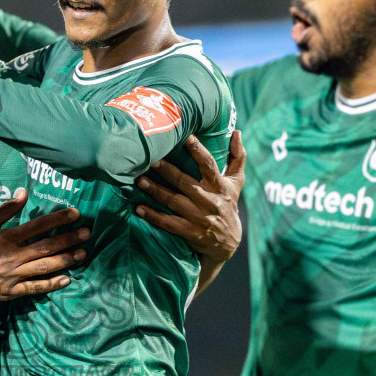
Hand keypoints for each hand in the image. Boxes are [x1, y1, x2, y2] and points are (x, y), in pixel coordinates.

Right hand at [0, 192, 89, 301]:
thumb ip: (6, 209)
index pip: (39, 225)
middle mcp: (13, 255)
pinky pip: (35, 288)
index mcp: (8, 237)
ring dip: (66, 260)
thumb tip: (24, 193)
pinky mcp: (12, 290)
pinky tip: (67, 279)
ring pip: (45, 266)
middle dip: (69, 239)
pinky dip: (52, 284)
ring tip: (83, 253)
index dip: (59, 219)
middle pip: (47, 246)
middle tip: (87, 233)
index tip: (75, 214)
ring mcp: (14, 274)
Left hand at [133, 130, 245, 261]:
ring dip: (156, 191)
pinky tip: (138, 208)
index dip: (197, 150)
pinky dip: (153, 216)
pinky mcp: (191, 233)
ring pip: (174, 202)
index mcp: (220, 186)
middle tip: (150, 159)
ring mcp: (200, 218)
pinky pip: (169, 223)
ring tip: (139, 180)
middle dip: (167, 170)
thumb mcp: (236, 183)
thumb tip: (236, 131)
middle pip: (186, 182)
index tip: (185, 136)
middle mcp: (210, 201)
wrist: (228, 244)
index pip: (209, 164)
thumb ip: (237, 157)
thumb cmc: (228, 205)